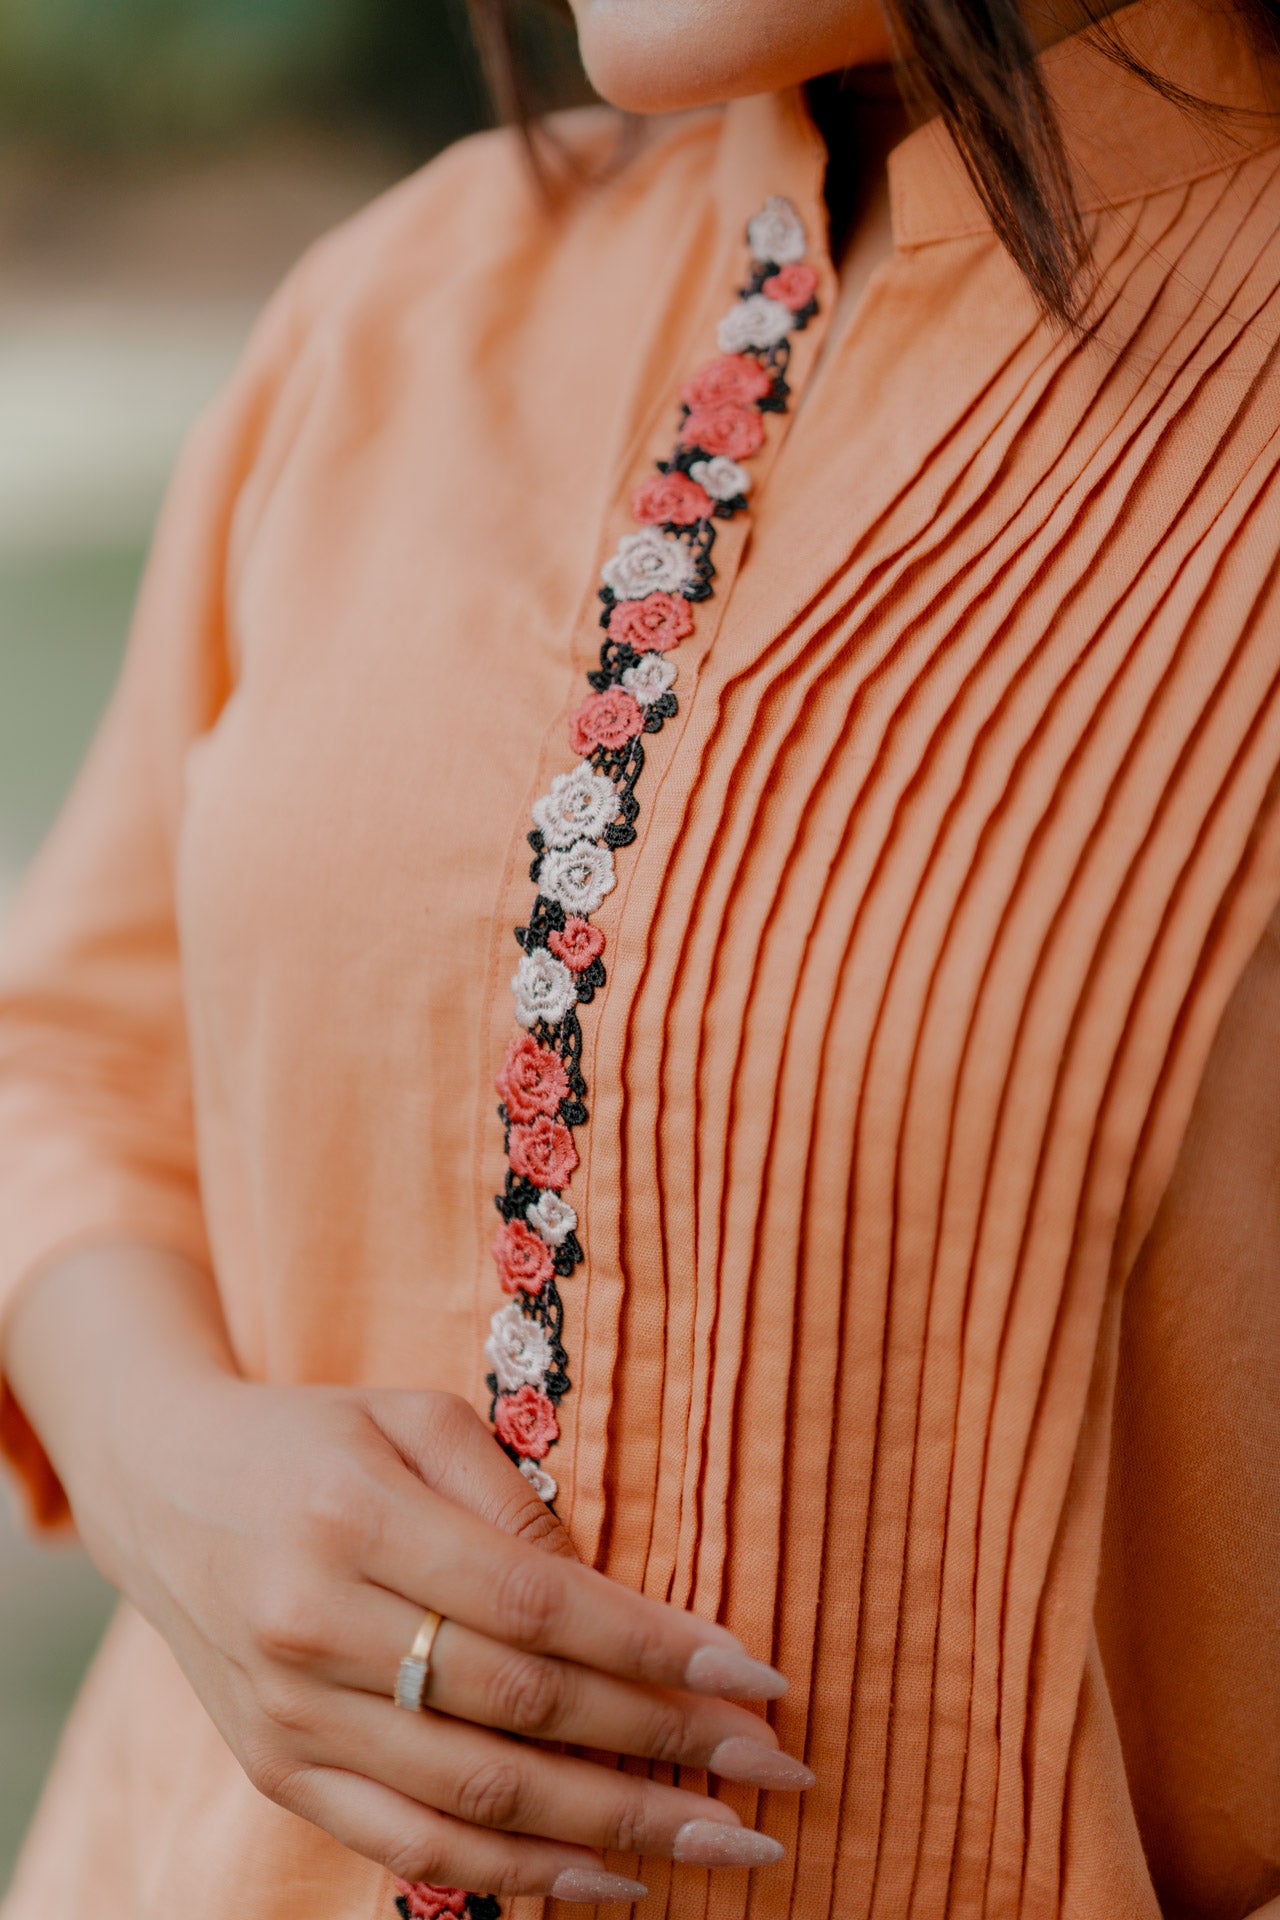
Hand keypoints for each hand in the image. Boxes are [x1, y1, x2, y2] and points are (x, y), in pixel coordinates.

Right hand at [78, 1364, 811, 1904]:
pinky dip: (515, 1877)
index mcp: (356, 1517)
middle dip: (665, 1750)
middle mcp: (316, 1626)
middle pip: (522, 1710)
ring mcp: (290, 1714)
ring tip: (726, 1848)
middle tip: (776, 1776)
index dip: (654, 1649)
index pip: (537, 1604)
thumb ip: (510, 1498)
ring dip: (615, 1833)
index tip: (758, 1677)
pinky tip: (609, 1880)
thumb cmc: (314, 1437)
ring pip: (475, 1800)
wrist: (162, 1485)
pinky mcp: (278, 1771)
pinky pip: (408, 1846)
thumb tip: (616, 1602)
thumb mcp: (412, 1415)